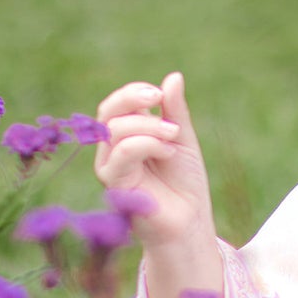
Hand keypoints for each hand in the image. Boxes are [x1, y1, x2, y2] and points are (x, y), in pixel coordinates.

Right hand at [94, 72, 215, 257]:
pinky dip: (147, 143)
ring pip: (115, 129)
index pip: (117, 105)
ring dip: (149, 125)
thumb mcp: (183, 140)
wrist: (190, 221)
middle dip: (132, 99)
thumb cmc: (185, 184)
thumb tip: (173, 76)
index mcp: (126, 137)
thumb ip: (175, 112)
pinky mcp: (114, 183)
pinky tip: (168, 151)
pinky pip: (122, 152)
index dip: (133, 92)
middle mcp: (112, 150)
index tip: (159, 92)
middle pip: (107, 112)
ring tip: (174, 136)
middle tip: (159, 99)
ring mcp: (110, 166)